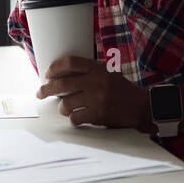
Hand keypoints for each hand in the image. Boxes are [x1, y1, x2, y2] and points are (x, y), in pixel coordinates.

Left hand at [36, 56, 151, 131]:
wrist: (142, 106)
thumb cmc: (123, 90)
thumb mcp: (108, 73)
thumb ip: (90, 71)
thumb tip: (63, 75)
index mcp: (98, 68)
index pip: (70, 63)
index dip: (55, 68)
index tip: (47, 74)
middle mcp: (97, 81)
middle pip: (62, 84)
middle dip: (46, 89)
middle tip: (40, 92)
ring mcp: (97, 99)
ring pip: (66, 104)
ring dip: (62, 108)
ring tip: (65, 108)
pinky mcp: (98, 115)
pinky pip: (75, 118)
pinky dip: (74, 119)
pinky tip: (77, 118)